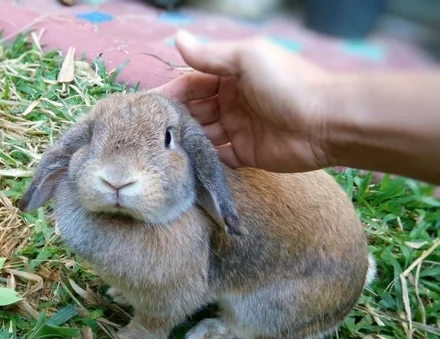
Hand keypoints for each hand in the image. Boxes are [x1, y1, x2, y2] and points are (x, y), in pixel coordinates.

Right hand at [155, 30, 333, 172]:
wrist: (326, 123)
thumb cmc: (287, 83)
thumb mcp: (247, 58)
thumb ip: (211, 55)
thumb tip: (178, 39)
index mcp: (232, 75)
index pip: (193, 83)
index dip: (172, 93)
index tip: (149, 105)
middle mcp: (233, 101)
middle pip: (195, 111)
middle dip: (175, 119)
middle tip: (150, 131)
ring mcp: (239, 129)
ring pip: (203, 135)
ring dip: (185, 140)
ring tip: (161, 149)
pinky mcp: (246, 154)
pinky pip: (218, 157)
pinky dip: (202, 159)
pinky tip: (184, 163)